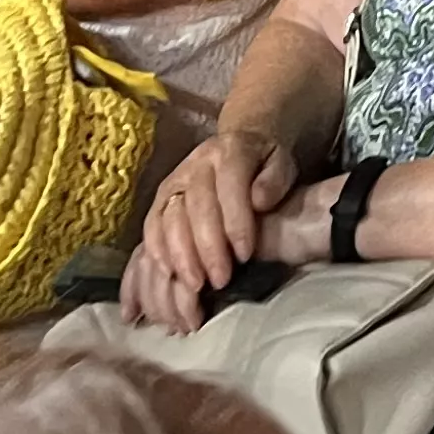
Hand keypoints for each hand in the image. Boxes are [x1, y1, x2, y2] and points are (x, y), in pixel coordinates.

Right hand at [124, 127, 300, 329]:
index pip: (231, 185)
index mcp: (231, 151)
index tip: (246, 255)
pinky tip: (168, 274)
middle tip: (221, 280)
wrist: (239, 148)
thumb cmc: (263, 165)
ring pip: (169, 217)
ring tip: (195, 286)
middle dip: (208, 248)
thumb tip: (260, 200)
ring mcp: (175, 180)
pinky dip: (156, 251)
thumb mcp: (282, 165)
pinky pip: (151, 224)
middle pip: (197, 206)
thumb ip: (275, 180)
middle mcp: (197, 163)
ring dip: (181, 255)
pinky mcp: (160, 198)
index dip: (236, 222)